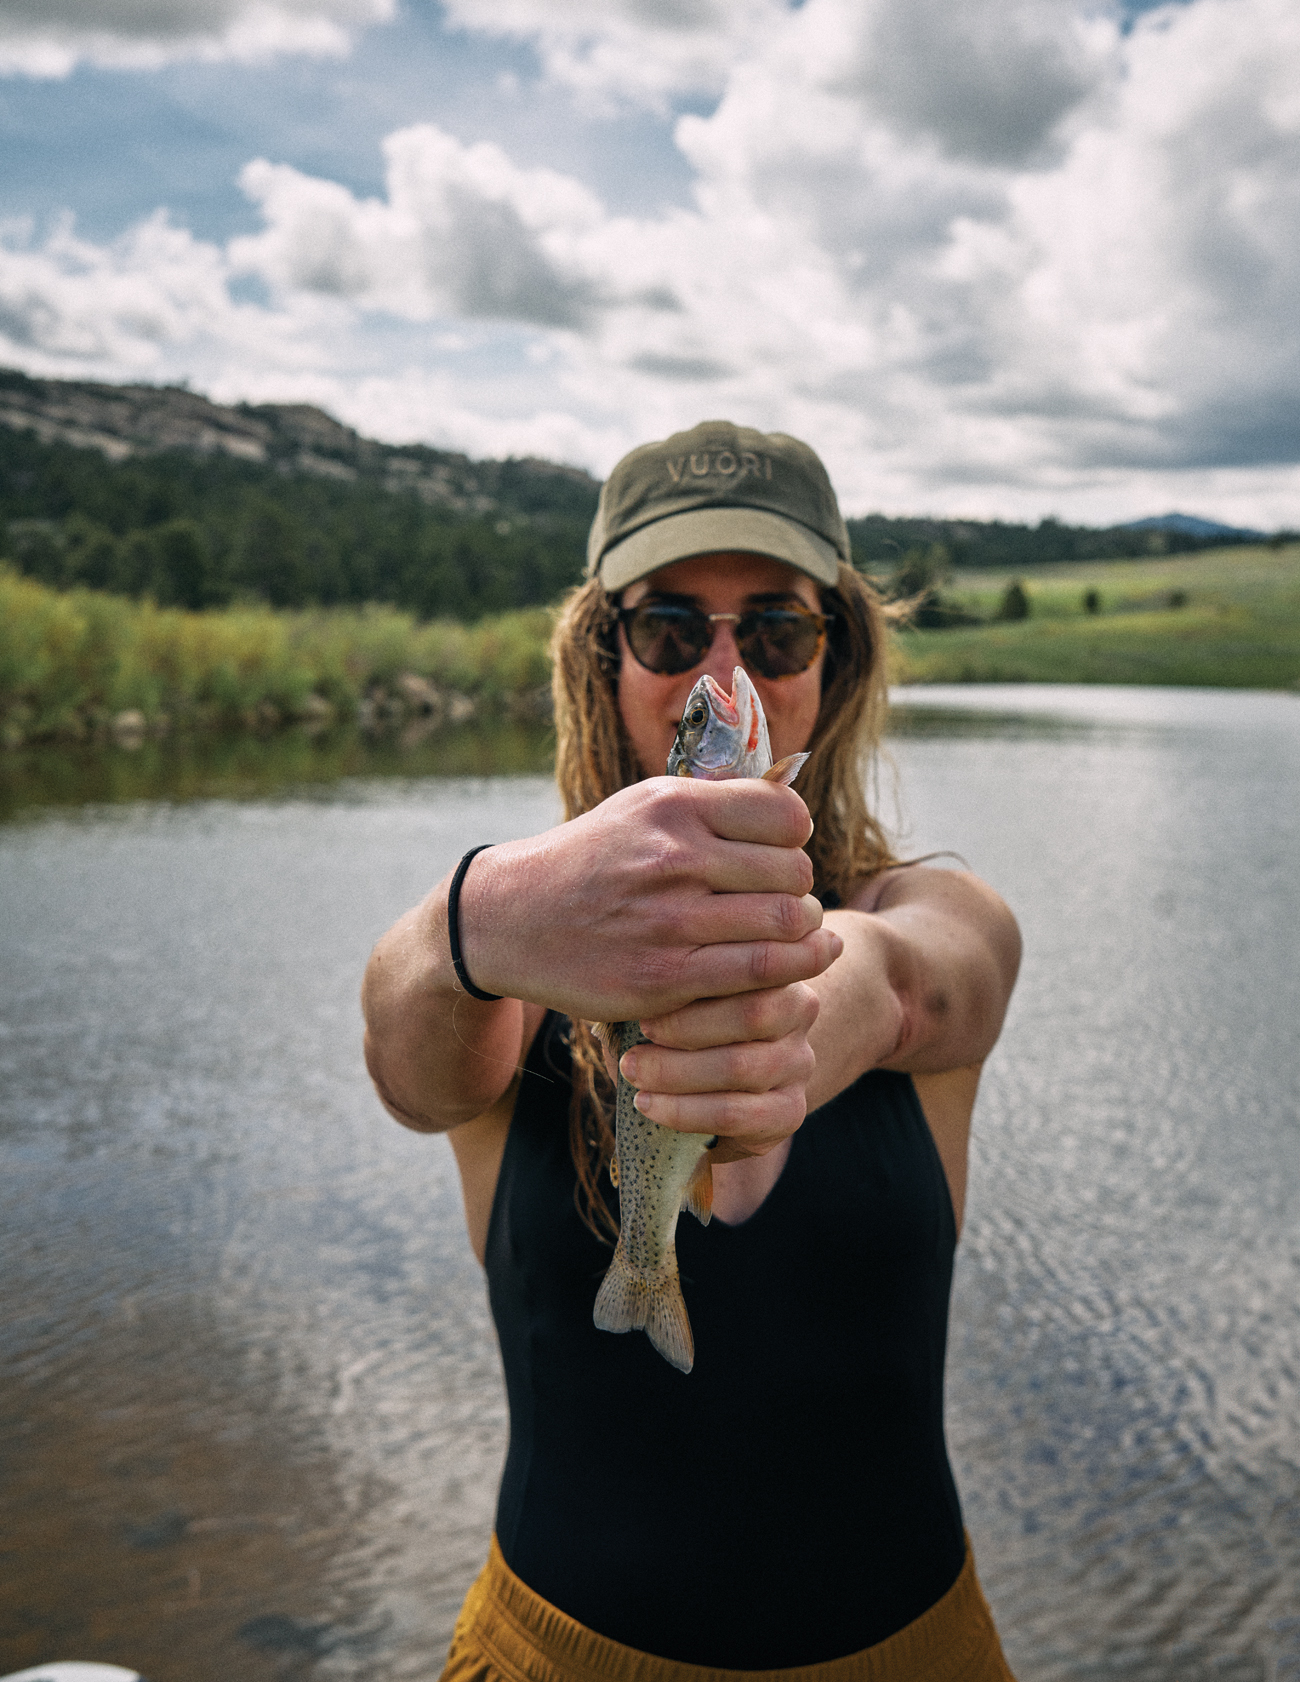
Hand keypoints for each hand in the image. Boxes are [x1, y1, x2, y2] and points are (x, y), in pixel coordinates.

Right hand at [458, 778, 841, 1022]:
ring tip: (784, 934)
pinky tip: (775, 968)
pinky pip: (758, 972)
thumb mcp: (642, 806)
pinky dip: (784, 971)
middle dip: (799, 890)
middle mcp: (673, 858)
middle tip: (784, 902)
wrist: (512, 918)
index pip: (787, 815)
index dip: (795, 838)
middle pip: (794, 872)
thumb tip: (793, 800)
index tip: (778, 854)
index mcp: (673, 806)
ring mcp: (669, 921)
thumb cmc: (593, 859)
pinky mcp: (664, 978)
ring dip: (799, 933)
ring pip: (786, 923)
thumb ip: (713, 803)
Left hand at [612, 982, 821, 1160]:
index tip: (647, 991)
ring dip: (677, 1071)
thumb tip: (633, 964)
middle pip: (753, 1014)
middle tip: (640, 1032)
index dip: (698, 981)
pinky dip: (684, 1111)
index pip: (752, 964)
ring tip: (633, 1070)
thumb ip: (672, 974)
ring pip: (742, 1067)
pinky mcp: (790, 1112)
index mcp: (777, 966)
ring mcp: (799, 1064)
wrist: (711, 1077)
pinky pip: (737, 1115)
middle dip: (686, 1026)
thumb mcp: (677, 987)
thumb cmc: (682, 1016)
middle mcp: (799, 1012)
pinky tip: (648, 1104)